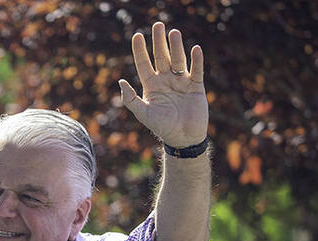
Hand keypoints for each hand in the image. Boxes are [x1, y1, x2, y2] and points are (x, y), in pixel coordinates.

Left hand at [118, 21, 207, 147]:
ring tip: (174, 33)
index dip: (140, 50)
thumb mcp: (143, 113)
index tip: (137, 35)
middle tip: (158, 25)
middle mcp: (166, 80)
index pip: (144, 64)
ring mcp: (181, 82)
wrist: (182, 138)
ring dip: (176, 47)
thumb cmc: (161, 126)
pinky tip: (195, 49)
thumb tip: (120, 81)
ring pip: (178, 60)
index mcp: (151, 85)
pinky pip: (196, 71)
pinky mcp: (196, 86)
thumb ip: (131, 99)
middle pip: (161, 57)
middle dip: (159, 42)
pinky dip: (196, 61)